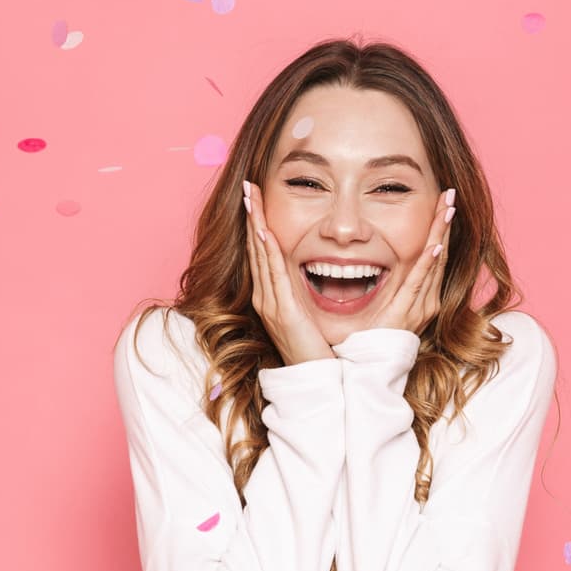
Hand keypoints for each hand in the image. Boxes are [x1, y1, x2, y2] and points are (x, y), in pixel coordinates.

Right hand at [243, 179, 334, 366]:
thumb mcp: (309, 317)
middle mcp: (266, 298)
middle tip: (249, 187)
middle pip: (256, 249)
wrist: (315, 383)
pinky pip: (273, 274)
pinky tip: (263, 231)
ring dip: (255, 225)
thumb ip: (306, 297)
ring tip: (252, 198)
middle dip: (252, 217)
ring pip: (261, 256)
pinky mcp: (282, 311)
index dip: (258, 224)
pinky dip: (267, 250)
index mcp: (273, 298)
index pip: (263, 253)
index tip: (256, 199)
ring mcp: (271, 304)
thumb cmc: (317, 352)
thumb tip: (320, 276)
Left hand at [355, 187, 454, 336]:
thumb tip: (370, 263)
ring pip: (433, 263)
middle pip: (439, 253)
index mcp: (419, 297)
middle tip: (449, 195)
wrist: (367, 370)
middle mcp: (425, 300)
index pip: (433, 255)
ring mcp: (418, 307)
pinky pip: (418, 283)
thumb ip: (382, 286)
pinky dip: (428, 264)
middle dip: (443, 223)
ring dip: (440, 234)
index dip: (438, 229)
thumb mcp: (379, 306)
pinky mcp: (406, 313)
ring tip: (447, 208)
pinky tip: (434, 245)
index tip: (441, 204)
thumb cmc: (368, 339)